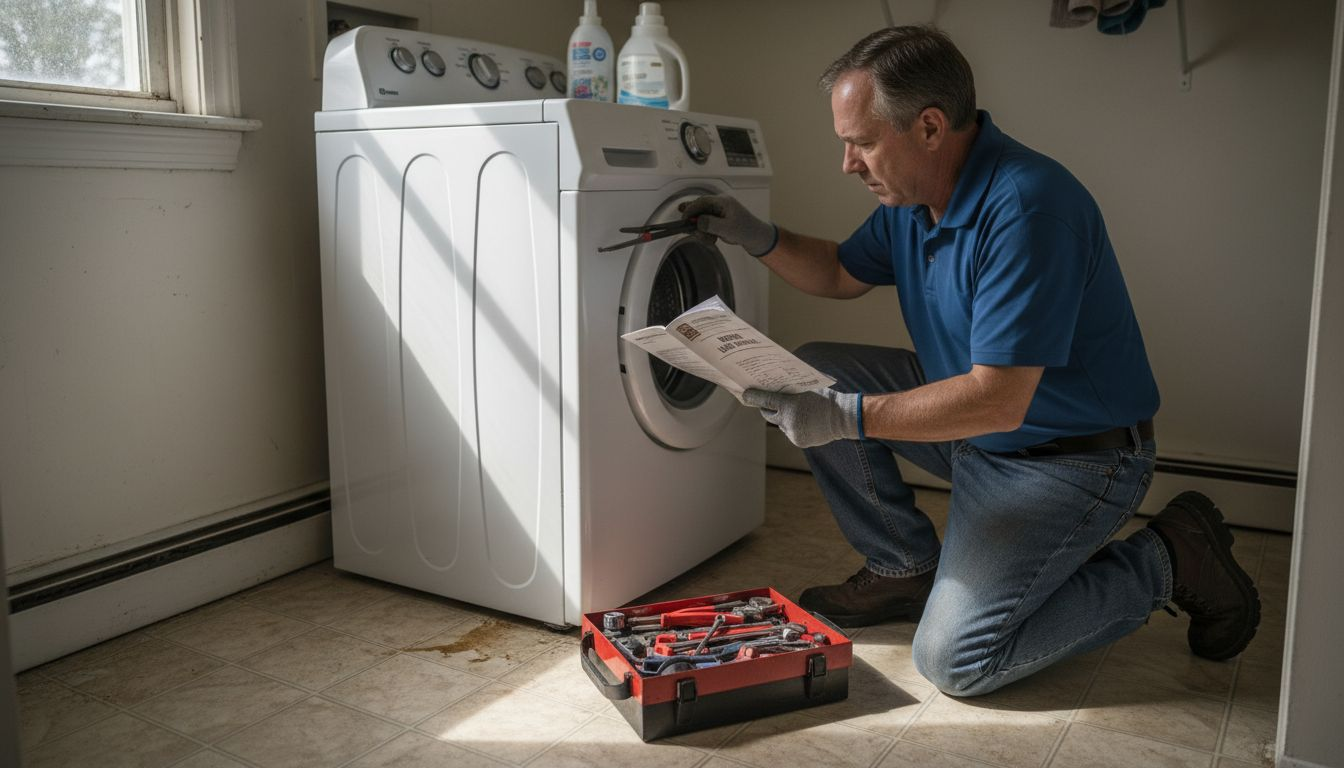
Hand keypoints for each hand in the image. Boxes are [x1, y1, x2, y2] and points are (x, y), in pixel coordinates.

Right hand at [678, 195, 778, 256]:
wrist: (754, 237)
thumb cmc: (745, 230)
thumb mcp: (727, 228)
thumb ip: (711, 224)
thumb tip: (697, 222)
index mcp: (723, 202)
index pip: (702, 201)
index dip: (691, 208)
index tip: (684, 219)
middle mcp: (718, 205)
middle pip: (698, 209)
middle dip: (694, 221)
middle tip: (691, 230)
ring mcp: (717, 212)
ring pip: (700, 218)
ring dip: (701, 230)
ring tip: (710, 238)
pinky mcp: (716, 220)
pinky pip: (704, 225)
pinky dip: (705, 233)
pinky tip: (712, 239)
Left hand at [742, 388, 860, 447]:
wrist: (843, 418)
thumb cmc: (826, 399)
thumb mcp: (807, 389)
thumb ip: (790, 391)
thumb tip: (774, 387)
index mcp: (790, 405)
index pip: (765, 400)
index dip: (754, 397)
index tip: (745, 394)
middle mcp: (788, 421)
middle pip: (768, 415)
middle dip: (766, 408)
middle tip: (766, 402)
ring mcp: (793, 433)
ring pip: (780, 424)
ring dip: (782, 418)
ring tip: (793, 411)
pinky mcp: (798, 441)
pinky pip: (789, 432)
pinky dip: (792, 427)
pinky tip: (803, 421)